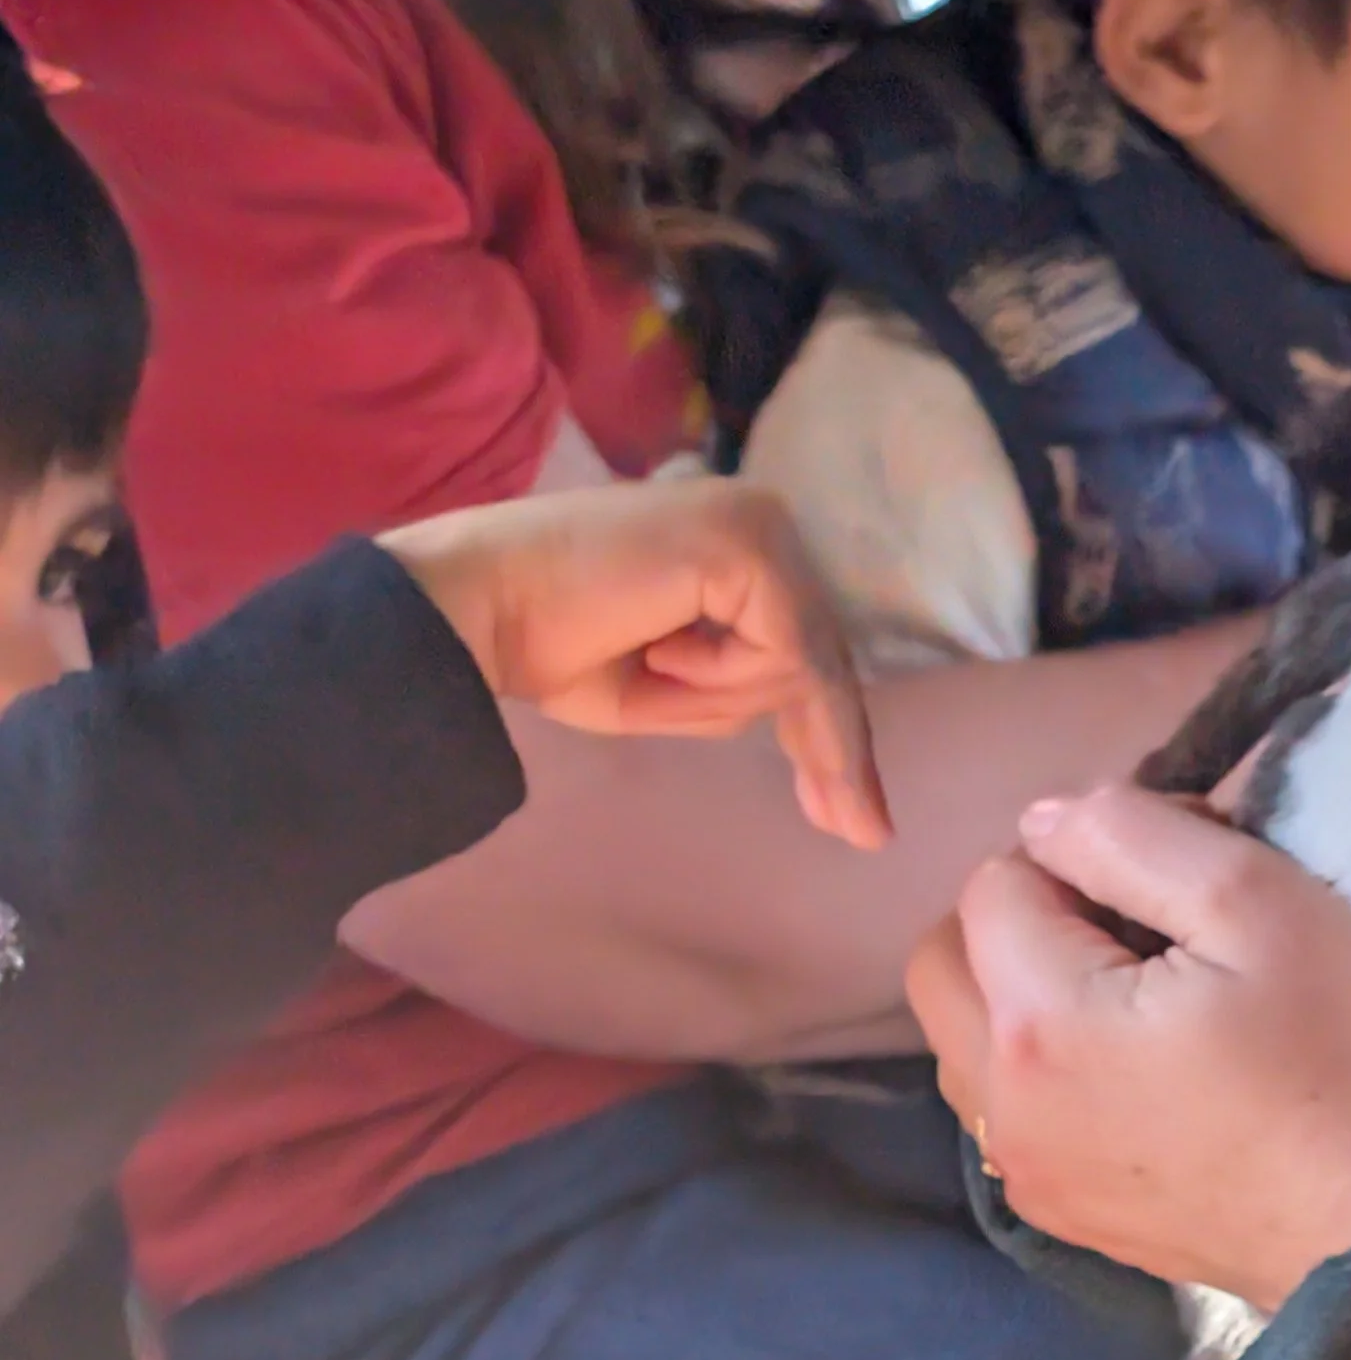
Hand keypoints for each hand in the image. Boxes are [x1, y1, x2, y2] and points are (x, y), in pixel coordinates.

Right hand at [379, 480, 889, 848]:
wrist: (475, 608)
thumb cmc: (553, 645)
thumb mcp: (673, 690)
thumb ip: (743, 691)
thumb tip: (827, 738)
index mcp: (742, 548)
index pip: (810, 651)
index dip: (832, 736)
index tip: (849, 818)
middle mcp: (763, 524)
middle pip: (826, 662)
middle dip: (838, 754)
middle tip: (866, 835)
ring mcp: (760, 527)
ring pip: (803, 667)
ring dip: (717, 699)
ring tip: (646, 662)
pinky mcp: (747, 544)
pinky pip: (779, 653)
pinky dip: (716, 676)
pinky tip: (654, 648)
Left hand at [906, 784, 1350, 1311]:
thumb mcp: (1256, 901)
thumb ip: (1129, 833)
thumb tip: (1045, 822)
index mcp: (1038, 1024)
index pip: (994, 880)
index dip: (1081, 857)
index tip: (1176, 885)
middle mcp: (1004, 1107)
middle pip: (944, 960)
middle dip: (1021, 918)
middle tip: (1139, 927)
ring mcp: (1028, 1173)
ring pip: (963, 1038)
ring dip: (1021, 992)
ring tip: (1142, 998)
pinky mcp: (1062, 1215)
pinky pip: (1006, 1109)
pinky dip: (1043, 1065)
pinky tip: (1142, 1069)